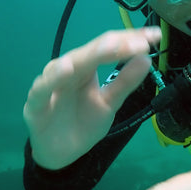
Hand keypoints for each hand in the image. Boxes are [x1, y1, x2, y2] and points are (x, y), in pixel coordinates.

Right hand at [23, 27, 160, 169]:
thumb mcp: (110, 102)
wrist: (62, 154)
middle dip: (115, 45)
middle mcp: (68, 70)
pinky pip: (42, 89)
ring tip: (108, 48)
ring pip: (67, 65)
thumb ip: (125, 82)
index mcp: (86, 67)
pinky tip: (65, 70)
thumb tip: (147, 58)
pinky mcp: (36, 104)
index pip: (108, 47)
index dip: (130, 40)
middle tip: (138, 42)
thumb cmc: (84, 122)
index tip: (154, 36)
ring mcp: (51, 85)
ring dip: (88, 56)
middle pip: (91, 53)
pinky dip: (52, 79)